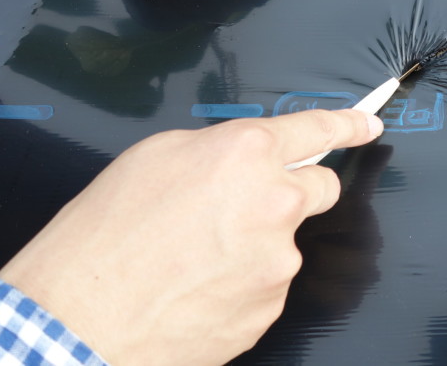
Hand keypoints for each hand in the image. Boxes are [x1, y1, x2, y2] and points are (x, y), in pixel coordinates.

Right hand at [0, 109, 383, 365]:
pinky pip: (267, 285)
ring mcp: (278, 260)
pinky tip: (197, 289)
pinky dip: (242, 283)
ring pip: (284, 242)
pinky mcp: (271, 306)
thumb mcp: (153, 158)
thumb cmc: (102, 238)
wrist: (79, 322)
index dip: (348, 123)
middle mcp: (275, 202)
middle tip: (243, 207)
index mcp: (246, 153)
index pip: (318, 128)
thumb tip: (240, 158)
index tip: (368, 124)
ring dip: (256, 244)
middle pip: (320, 189)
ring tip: (192, 261)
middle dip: (295, 191)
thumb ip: (215, 148)